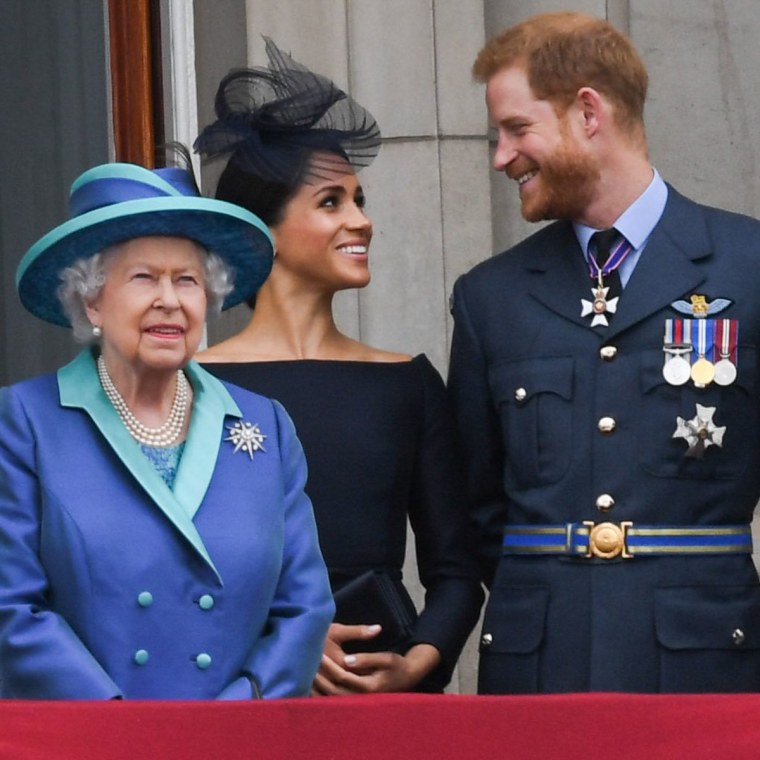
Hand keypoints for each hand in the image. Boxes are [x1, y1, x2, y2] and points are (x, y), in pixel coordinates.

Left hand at [312, 623, 440, 695]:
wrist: (406, 678)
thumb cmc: (396, 666)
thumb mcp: (386, 658)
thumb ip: (367, 659)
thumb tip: (347, 660)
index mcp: (368, 686)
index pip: (342, 676)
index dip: (329, 666)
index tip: (318, 653)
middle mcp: (360, 698)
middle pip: (332, 691)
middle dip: (319, 678)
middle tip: (306, 664)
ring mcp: (356, 703)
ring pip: (330, 699)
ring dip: (317, 687)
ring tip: (304, 673)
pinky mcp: (353, 703)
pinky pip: (332, 701)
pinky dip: (320, 694)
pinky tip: (310, 684)